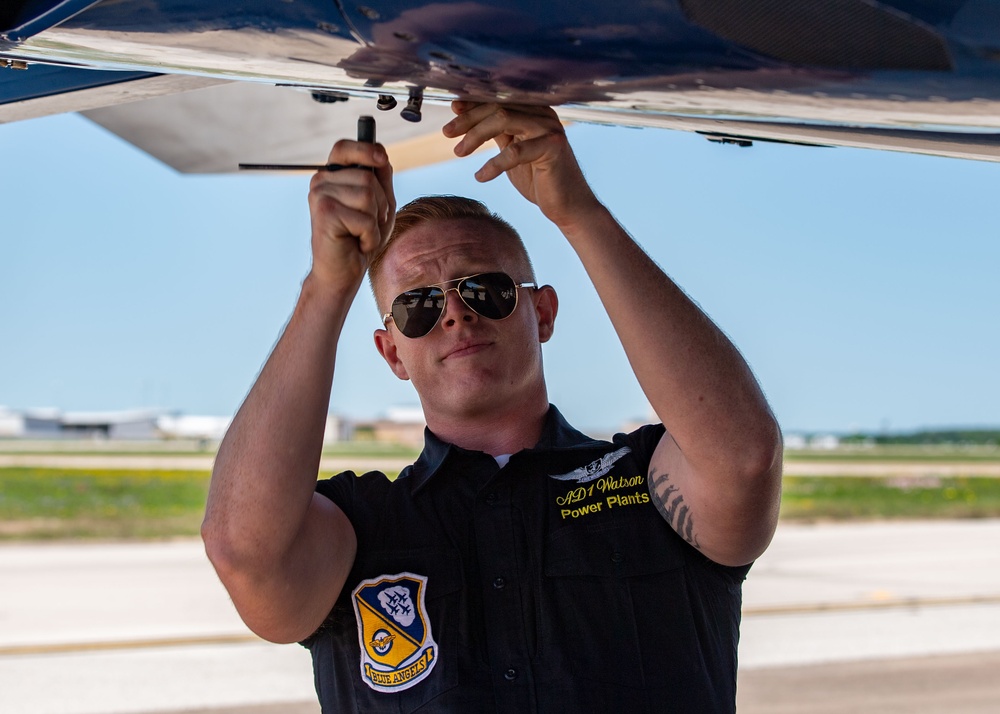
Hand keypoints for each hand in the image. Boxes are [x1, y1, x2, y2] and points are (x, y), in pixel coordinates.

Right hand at [307, 139, 394, 294]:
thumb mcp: (379, 205)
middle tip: (367, 224)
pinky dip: (369, 236)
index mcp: (332, 177)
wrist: (342, 272)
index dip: (364, 148)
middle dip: (380, 204)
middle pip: (368, 177)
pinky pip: (365, 218)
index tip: (382, 158)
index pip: (343, 148)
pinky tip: (357, 244)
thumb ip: (381, 180)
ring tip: (361, 234)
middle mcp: (321, 182)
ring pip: (369, 196)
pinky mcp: (325, 213)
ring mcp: (320, 196)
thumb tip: (382, 154)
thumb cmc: (360, 238)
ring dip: (374, 222)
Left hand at [442, 102, 600, 228]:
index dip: (473, 103)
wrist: (568, 206)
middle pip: (498, 106)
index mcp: (535, 111)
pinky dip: (493, 164)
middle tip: (447, 133)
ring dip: (476, 136)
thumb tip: (465, 112)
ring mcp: (550, 129)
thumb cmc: (539, 179)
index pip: (499, 99)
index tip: (452, 109)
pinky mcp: (553, 149)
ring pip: (504, 120)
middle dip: (469, 119)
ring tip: (459, 152)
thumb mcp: (513, 150)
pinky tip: (480, 176)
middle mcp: (544, 114)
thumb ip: (496, 131)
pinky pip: (515, 152)